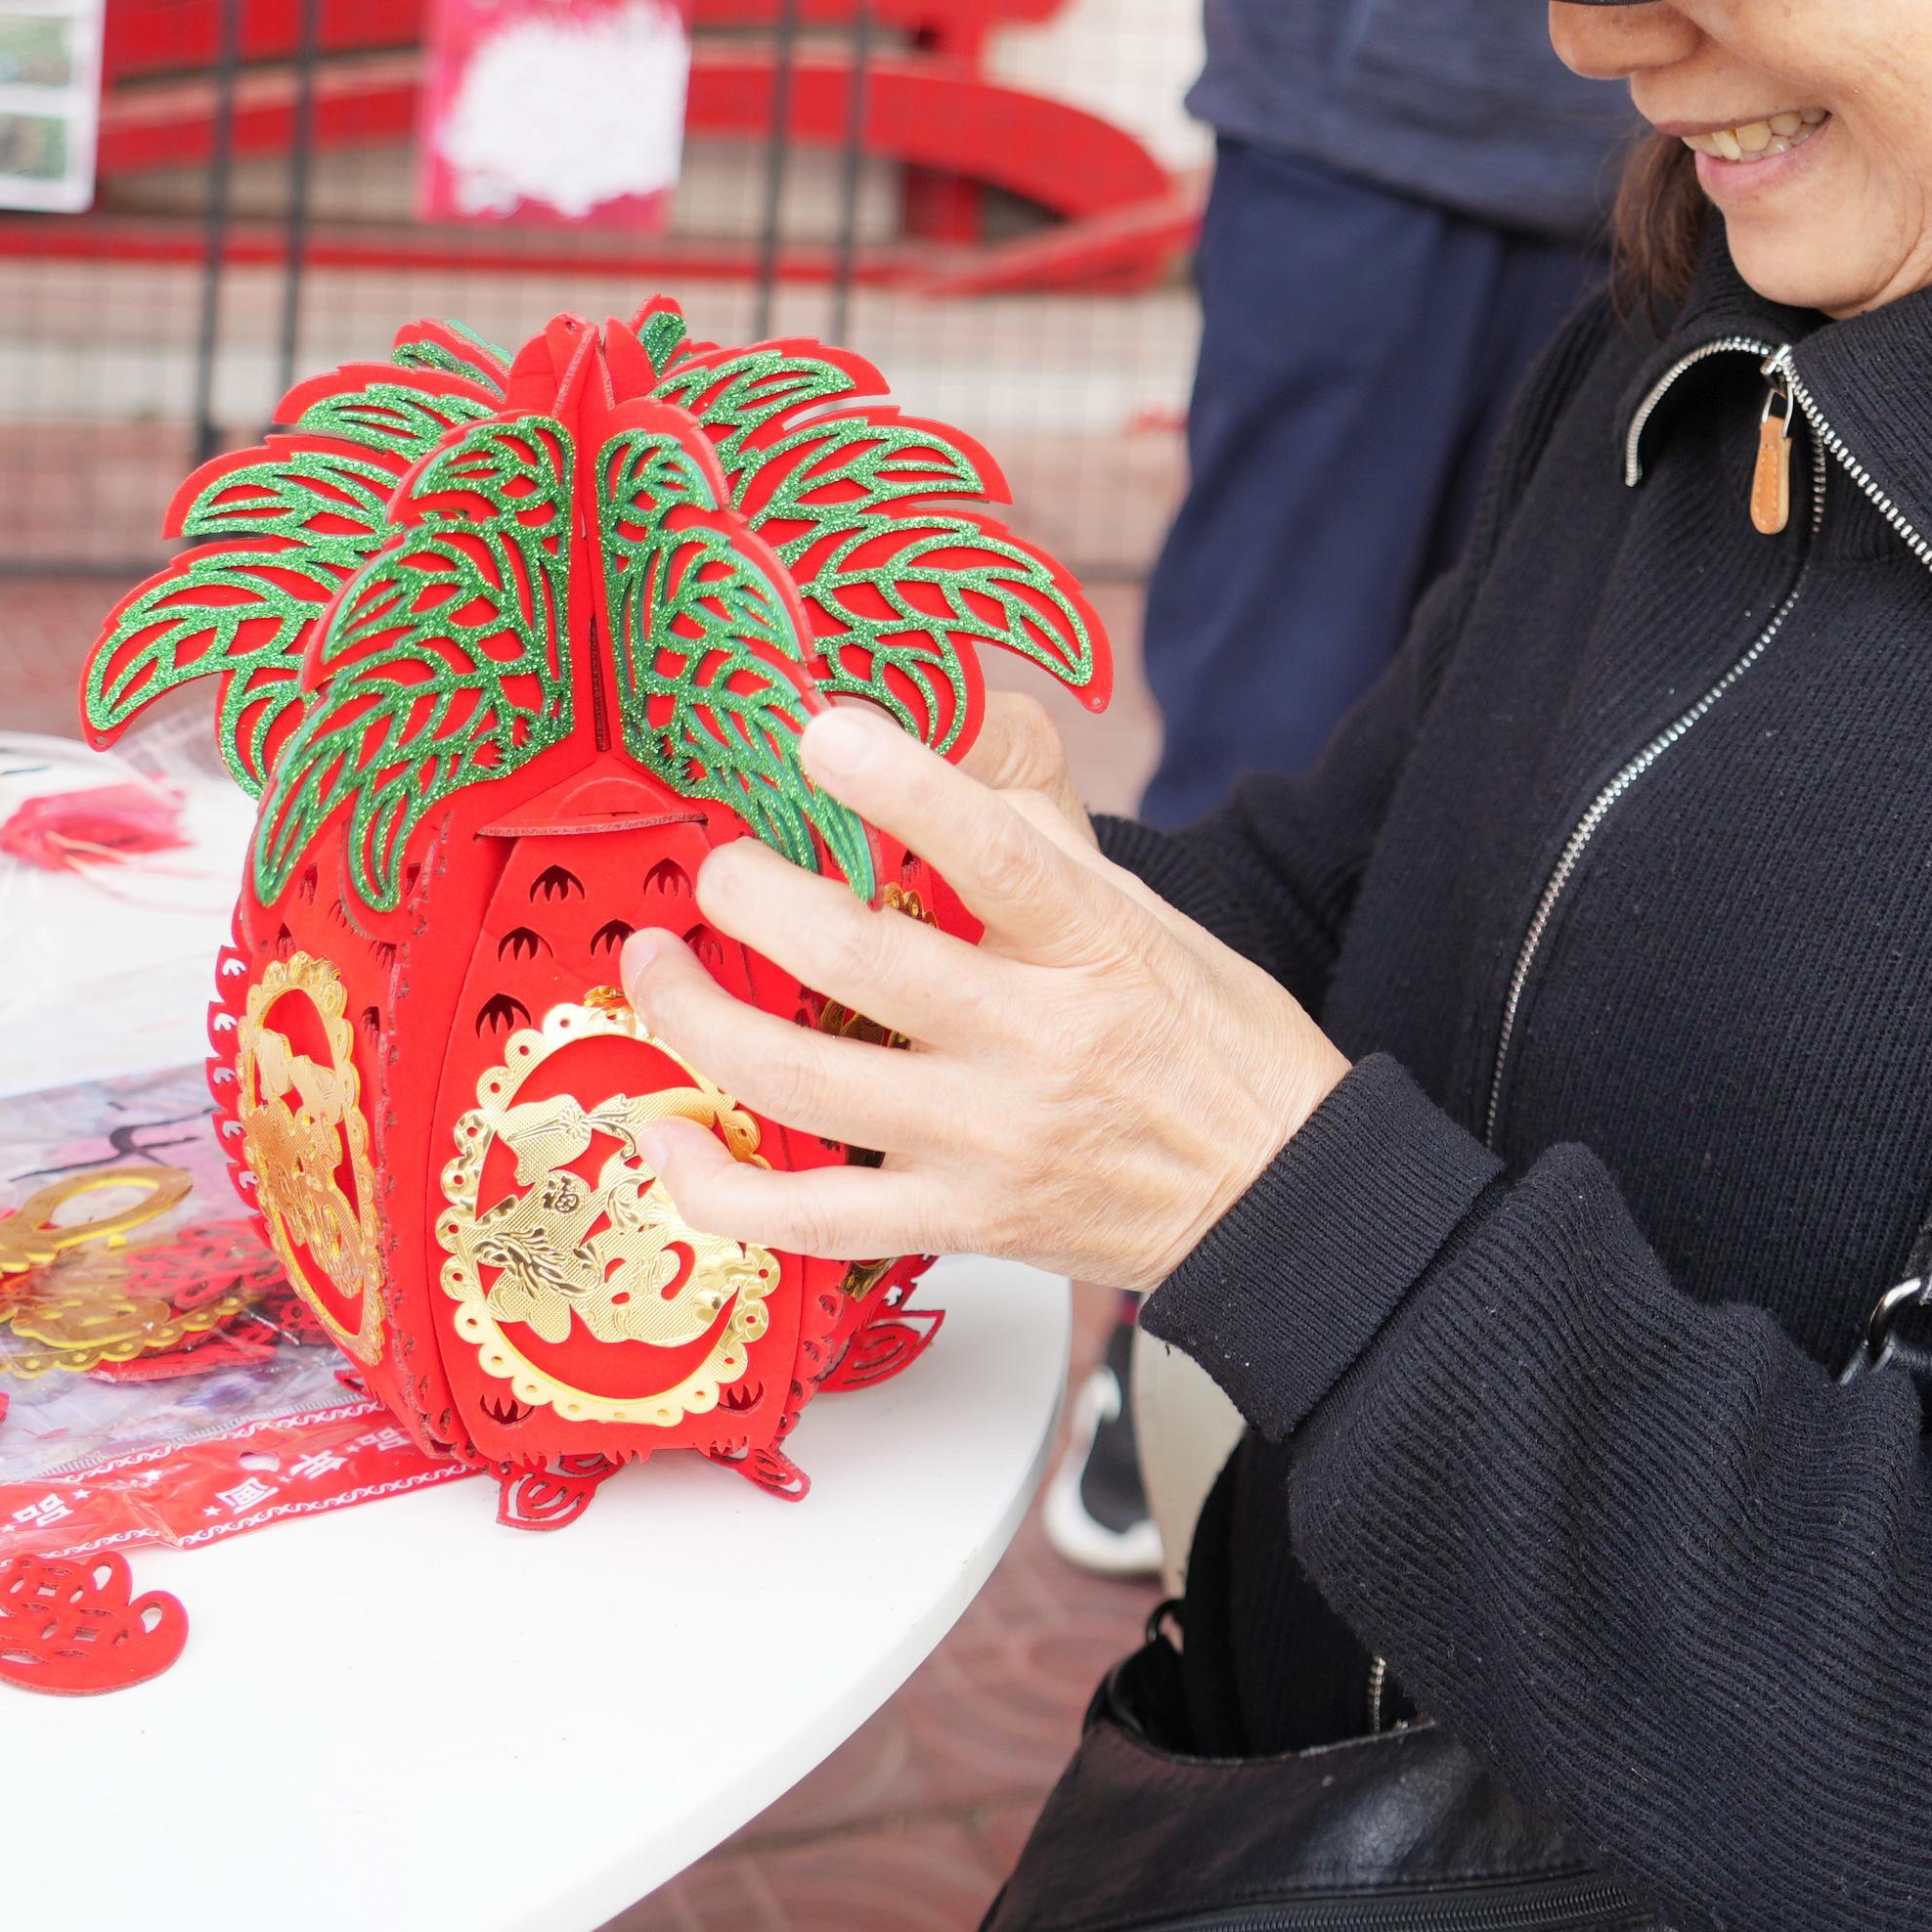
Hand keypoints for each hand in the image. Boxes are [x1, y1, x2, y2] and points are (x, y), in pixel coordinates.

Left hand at [617, 696, 1351, 1292]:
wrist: (1275, 1195)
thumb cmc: (1208, 1040)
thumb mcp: (1146, 910)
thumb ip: (1038, 821)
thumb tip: (963, 711)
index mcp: (1095, 946)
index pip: (995, 852)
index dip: (904, 784)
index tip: (822, 729)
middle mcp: (1037, 1044)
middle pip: (863, 960)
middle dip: (754, 898)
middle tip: (717, 865)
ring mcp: (989, 1142)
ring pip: (805, 1082)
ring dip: (698, 1017)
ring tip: (655, 965)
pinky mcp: (958, 1221)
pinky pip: (808, 1219)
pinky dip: (719, 1185)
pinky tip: (668, 1137)